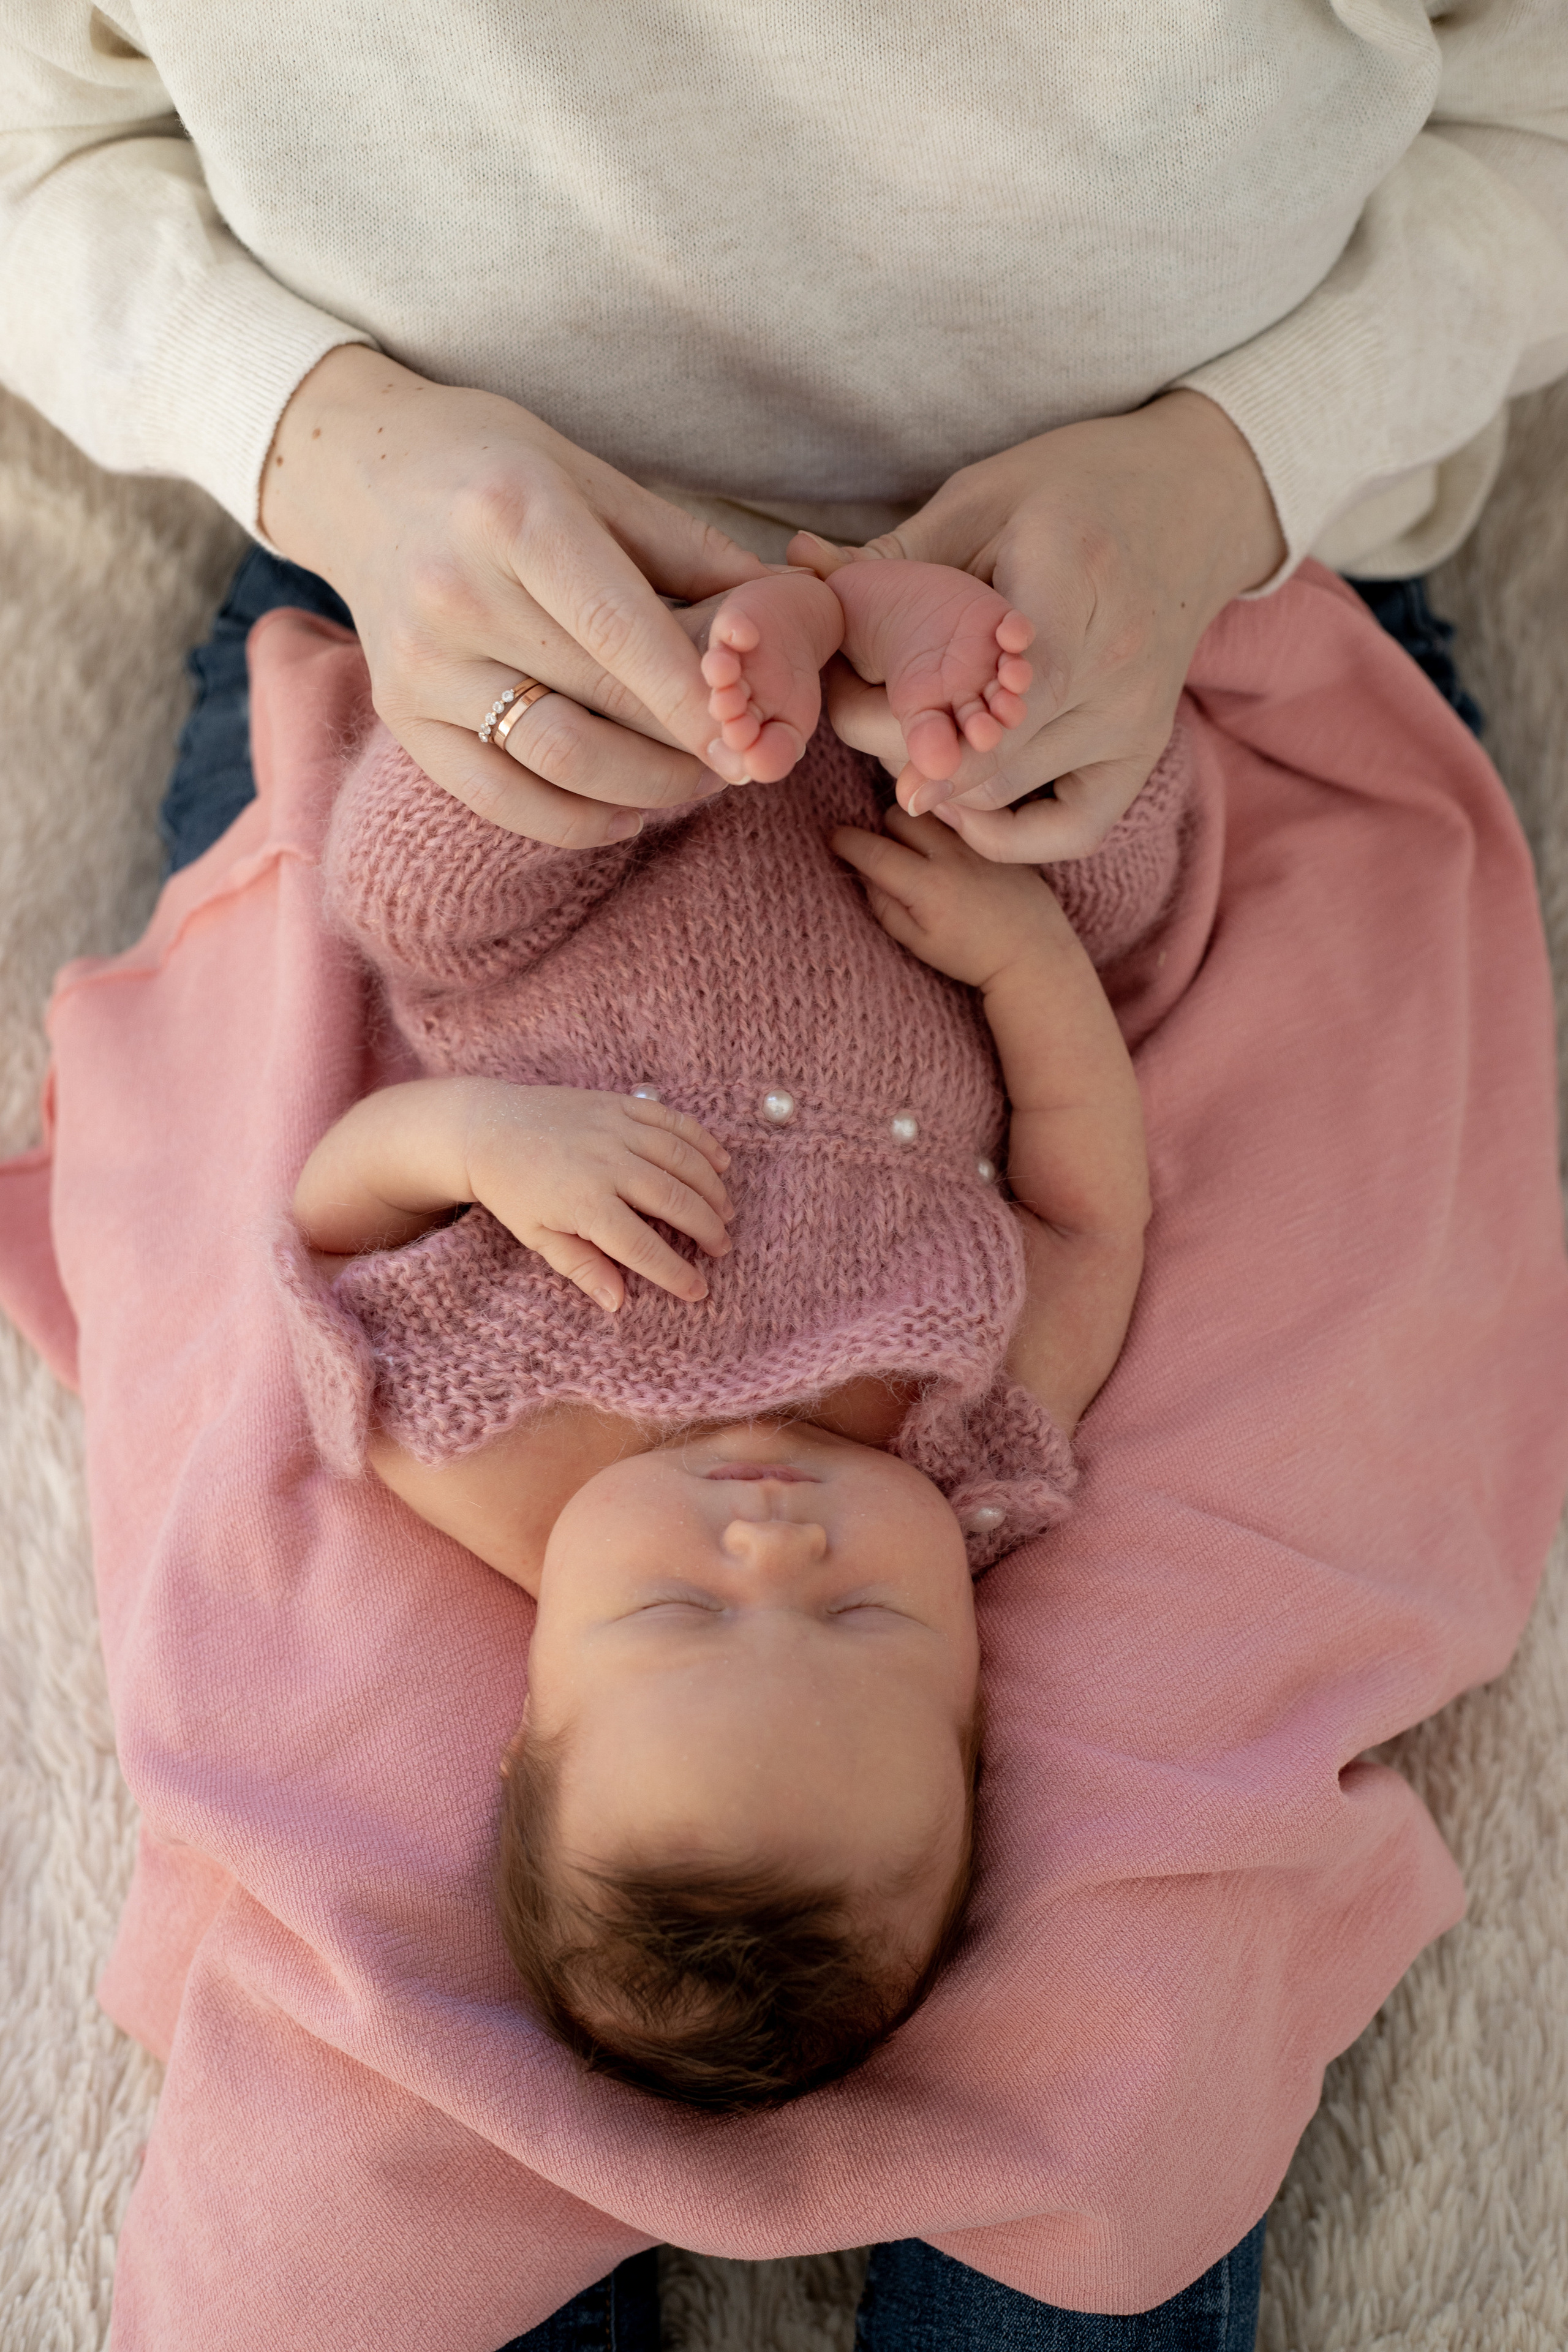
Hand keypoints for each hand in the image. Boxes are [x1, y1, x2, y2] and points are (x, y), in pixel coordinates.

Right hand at [260, 348, 767, 848]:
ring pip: (555, 761)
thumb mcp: (591, 476)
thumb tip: (784, 608)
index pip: (619, 629)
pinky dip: (575, 820)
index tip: (751, 739)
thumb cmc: (496, 468)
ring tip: (695, 781)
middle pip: (598, 702)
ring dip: (643, 789)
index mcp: (514, 516)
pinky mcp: (398, 713)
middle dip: (684, 747)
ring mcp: (419, 662)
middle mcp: (455, 593)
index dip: (691, 697)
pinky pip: (499, 796)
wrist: (359, 471)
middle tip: (744, 760)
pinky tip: (627, 812)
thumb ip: (685, 548)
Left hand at [462, 1085, 732, 1309]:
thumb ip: (581, 1267)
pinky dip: (702, 1141)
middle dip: (707, 1228)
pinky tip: (720, 1162)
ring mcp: (616, 1129)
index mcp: (584, 1203)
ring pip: (682, 1158)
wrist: (487, 1127)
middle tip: (722, 1248)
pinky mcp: (620, 1103)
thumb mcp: (538, 1236)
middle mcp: (607, 1163)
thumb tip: (617, 1303)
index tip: (698, 1290)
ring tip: (726, 1212)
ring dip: (712, 1187)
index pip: (643, 1246)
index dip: (676, 1272)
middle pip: (675, 1200)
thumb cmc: (511, 1189)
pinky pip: (672, 1121)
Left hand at [815, 390, 1284, 861]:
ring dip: (943, 785)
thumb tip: (800, 572)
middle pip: (986, 754)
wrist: (1196, 499)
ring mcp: (1134, 720)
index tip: (858, 740)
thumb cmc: (1077, 487)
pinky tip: (963, 803)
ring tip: (903, 743)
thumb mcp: (985, 498)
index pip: (995, 690)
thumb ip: (897, 554)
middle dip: (906, 749)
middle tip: (852, 717)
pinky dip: (1009, 834)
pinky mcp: (1142, 753)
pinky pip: (1070, 830)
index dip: (925, 732)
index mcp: (1075, 584)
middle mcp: (1116, 668)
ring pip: (1009, 795)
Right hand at [832, 805, 1069, 992]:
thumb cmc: (971, 956)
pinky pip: (960, 815)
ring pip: (928, 810)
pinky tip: (950, 847)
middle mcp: (951, 857)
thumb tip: (864, 874)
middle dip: (883, 830)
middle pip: (897, 817)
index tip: (834, 839)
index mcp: (926, 887)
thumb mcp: (918, 943)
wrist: (1032, 953)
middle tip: (888, 853)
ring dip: (914, 823)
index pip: (873, 851)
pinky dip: (945, 823)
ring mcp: (976, 843)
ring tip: (919, 847)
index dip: (846, 841)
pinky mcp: (996, 838)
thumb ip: (885, 907)